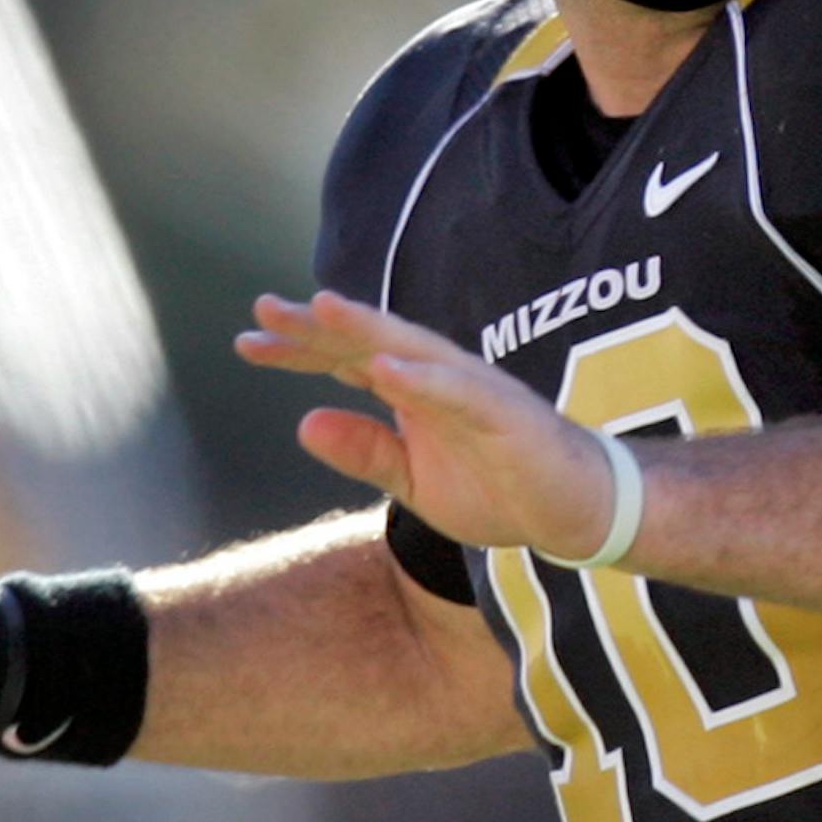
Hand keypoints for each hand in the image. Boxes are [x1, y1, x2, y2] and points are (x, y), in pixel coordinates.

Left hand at [236, 290, 630, 561]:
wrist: (574, 514)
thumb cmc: (500, 490)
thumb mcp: (413, 483)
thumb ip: (365, 452)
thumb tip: (305, 423)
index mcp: (416, 392)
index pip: (348, 361)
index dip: (299, 350)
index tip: (247, 343)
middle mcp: (440, 378)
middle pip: (371, 341)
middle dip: (318, 325)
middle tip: (264, 308)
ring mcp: (474, 390)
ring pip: (414, 349)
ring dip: (368, 328)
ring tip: (322, 307)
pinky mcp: (507, 414)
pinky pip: (460, 392)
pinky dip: (424, 378)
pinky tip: (385, 367)